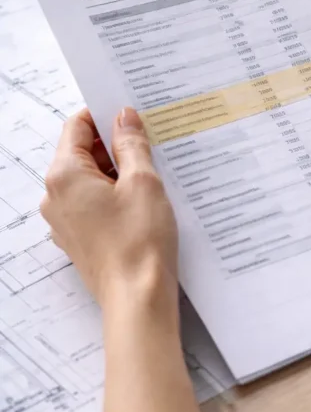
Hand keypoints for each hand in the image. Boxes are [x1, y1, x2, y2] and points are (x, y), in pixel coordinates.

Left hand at [41, 107, 177, 308]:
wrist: (138, 298)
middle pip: (82, 153)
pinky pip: (94, 205)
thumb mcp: (143, 182)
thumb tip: (124, 117)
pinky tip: (144, 202)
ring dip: (118, 172)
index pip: (77, 127)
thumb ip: (131, 144)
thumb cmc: (139, 242)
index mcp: (64, 175)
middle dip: (115, 145)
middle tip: (150, 143)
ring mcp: (64, 221)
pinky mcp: (79, 239)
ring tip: (153, 175)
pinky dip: (115, 196)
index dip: (104, 115)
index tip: (131, 113)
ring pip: (90, 180)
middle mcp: (55, 197)